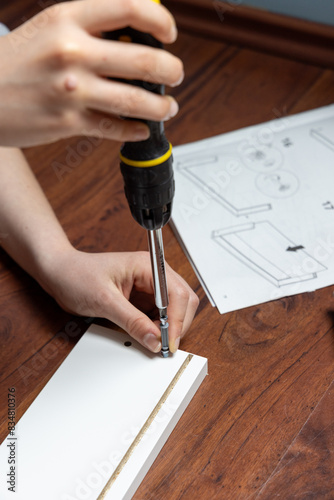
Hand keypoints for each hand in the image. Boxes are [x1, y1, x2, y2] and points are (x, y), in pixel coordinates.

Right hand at [0, 0, 182, 146]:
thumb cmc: (12, 62)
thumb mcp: (47, 27)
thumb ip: (89, 27)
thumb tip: (133, 33)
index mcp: (67, 18)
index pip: (130, 9)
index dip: (161, 21)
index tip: (170, 33)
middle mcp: (72, 52)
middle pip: (146, 61)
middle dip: (172, 70)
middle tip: (177, 75)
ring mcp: (72, 91)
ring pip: (136, 101)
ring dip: (162, 106)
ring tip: (168, 108)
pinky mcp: (69, 123)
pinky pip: (115, 129)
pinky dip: (135, 130)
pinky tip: (142, 129)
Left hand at [39, 248, 198, 353]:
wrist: (60, 274)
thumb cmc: (77, 275)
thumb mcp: (105, 301)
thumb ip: (132, 321)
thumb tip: (155, 339)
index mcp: (147, 265)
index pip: (177, 292)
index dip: (177, 319)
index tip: (169, 341)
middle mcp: (152, 273)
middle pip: (183, 300)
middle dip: (177, 324)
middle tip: (165, 345)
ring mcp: (148, 285)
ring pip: (173, 309)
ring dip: (168, 328)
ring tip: (154, 342)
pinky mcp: (142, 298)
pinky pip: (159, 315)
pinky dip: (157, 328)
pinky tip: (147, 336)